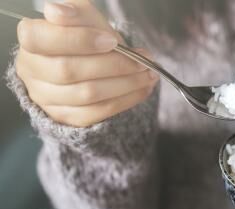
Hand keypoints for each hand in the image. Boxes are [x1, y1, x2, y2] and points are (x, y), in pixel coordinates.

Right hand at [15, 0, 158, 126]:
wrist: (90, 63)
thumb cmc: (86, 38)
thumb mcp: (85, 19)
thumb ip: (77, 15)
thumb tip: (57, 11)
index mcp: (31, 41)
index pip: (41, 39)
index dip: (79, 40)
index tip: (111, 40)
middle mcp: (31, 71)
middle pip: (69, 71)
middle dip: (113, 65)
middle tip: (143, 60)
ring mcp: (46, 97)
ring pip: (87, 95)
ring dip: (126, 84)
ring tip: (148, 74)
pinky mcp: (65, 116)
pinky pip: (97, 112)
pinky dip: (125, 100)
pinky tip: (142, 89)